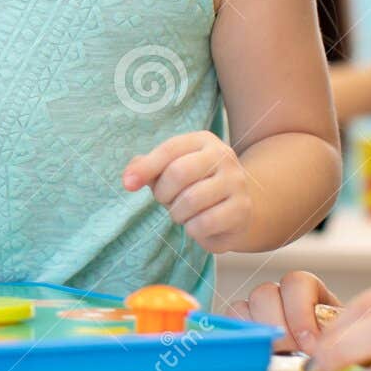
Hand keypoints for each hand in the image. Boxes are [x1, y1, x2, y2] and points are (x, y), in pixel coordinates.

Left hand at [123, 130, 252, 251]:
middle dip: (163, 193)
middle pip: (179, 173)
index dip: (145, 168)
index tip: (127, 184)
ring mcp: (237, 182)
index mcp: (203, 141)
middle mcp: (224, 156)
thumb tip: (129, 179)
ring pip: (191, 200)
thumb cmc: (194, 186)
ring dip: (177, 213)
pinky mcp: (242, 209)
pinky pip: (205, 223)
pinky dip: (192, 229)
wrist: (235, 208)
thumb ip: (146, 168)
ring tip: (183, 213)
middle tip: (166, 201)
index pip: (169, 150)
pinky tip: (197, 225)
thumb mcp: (169, 171)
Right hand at [228, 270, 341, 352]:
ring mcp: (257, 313)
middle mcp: (280, 298)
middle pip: (265, 292)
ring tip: (275, 356)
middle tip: (291, 351)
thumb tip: (322, 348)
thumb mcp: (346, 345)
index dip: (300, 311)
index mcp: (310, 293)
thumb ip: (337, 340)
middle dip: (278, 325)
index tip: (310, 345)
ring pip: (242, 307)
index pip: (296, 282)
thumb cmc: (342, 360)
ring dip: (257, 333)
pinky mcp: (241, 330)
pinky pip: (228, 324)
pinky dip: (239, 338)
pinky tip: (258, 355)